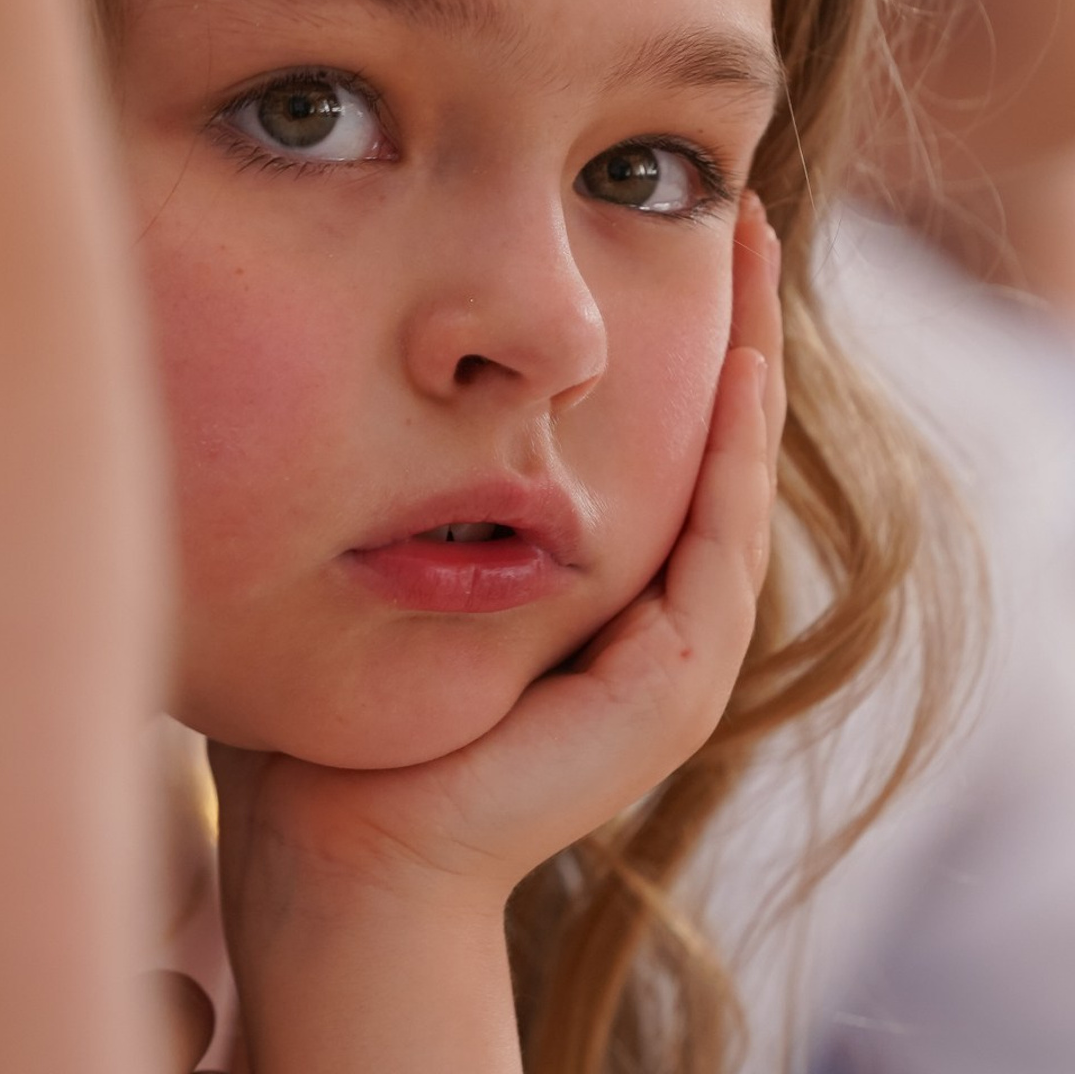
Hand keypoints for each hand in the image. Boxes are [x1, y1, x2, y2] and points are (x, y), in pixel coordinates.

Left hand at [212, 197, 783, 929]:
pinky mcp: (669, 694)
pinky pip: (720, 550)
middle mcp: (639, 621)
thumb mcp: (362, 570)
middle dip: (727, 322)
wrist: (339, 866)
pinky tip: (739, 366)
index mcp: (581, 594)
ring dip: (751, 363)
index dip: (663, 333)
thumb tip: (336, 371)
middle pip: (705, 443)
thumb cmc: (323, 728)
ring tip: (750, 248)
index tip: (662, 225)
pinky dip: (736, 458)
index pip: (645, 439)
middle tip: (733, 207)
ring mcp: (666, 662)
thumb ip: (383, 488)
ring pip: (731, 480)